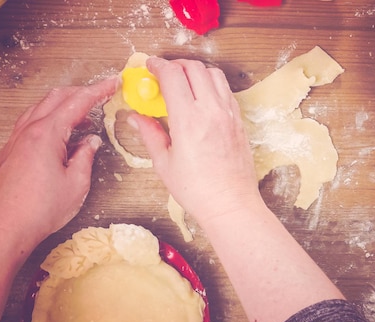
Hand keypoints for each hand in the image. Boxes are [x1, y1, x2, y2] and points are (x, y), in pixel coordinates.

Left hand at [0, 78, 116, 245]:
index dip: (98, 91)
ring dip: (63, 106)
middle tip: (100, 97)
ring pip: (41, 108)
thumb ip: (86, 157)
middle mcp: (28, 131)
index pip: (77, 103)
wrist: (5, 228)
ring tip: (83, 118)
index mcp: (46, 134)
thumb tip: (91, 142)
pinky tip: (60, 135)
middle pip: (56, 98)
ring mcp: (15, 140)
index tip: (112, 82)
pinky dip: (49, 119)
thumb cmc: (40, 209)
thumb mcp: (76, 184)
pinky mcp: (10, 152)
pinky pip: (30, 123)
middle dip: (81, 93)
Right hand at [128, 58, 259, 221]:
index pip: (172, 75)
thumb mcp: (164, 163)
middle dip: (175, 65)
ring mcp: (228, 114)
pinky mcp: (238, 120)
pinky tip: (202, 98)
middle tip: (163, 74)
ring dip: (196, 71)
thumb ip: (150, 134)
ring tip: (183, 83)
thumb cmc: (198, 190)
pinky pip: (225, 90)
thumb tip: (136, 118)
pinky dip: (212, 84)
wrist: (231, 204)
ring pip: (213, 74)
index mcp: (188, 120)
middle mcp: (211, 111)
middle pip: (193, 68)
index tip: (150, 67)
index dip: (157, 65)